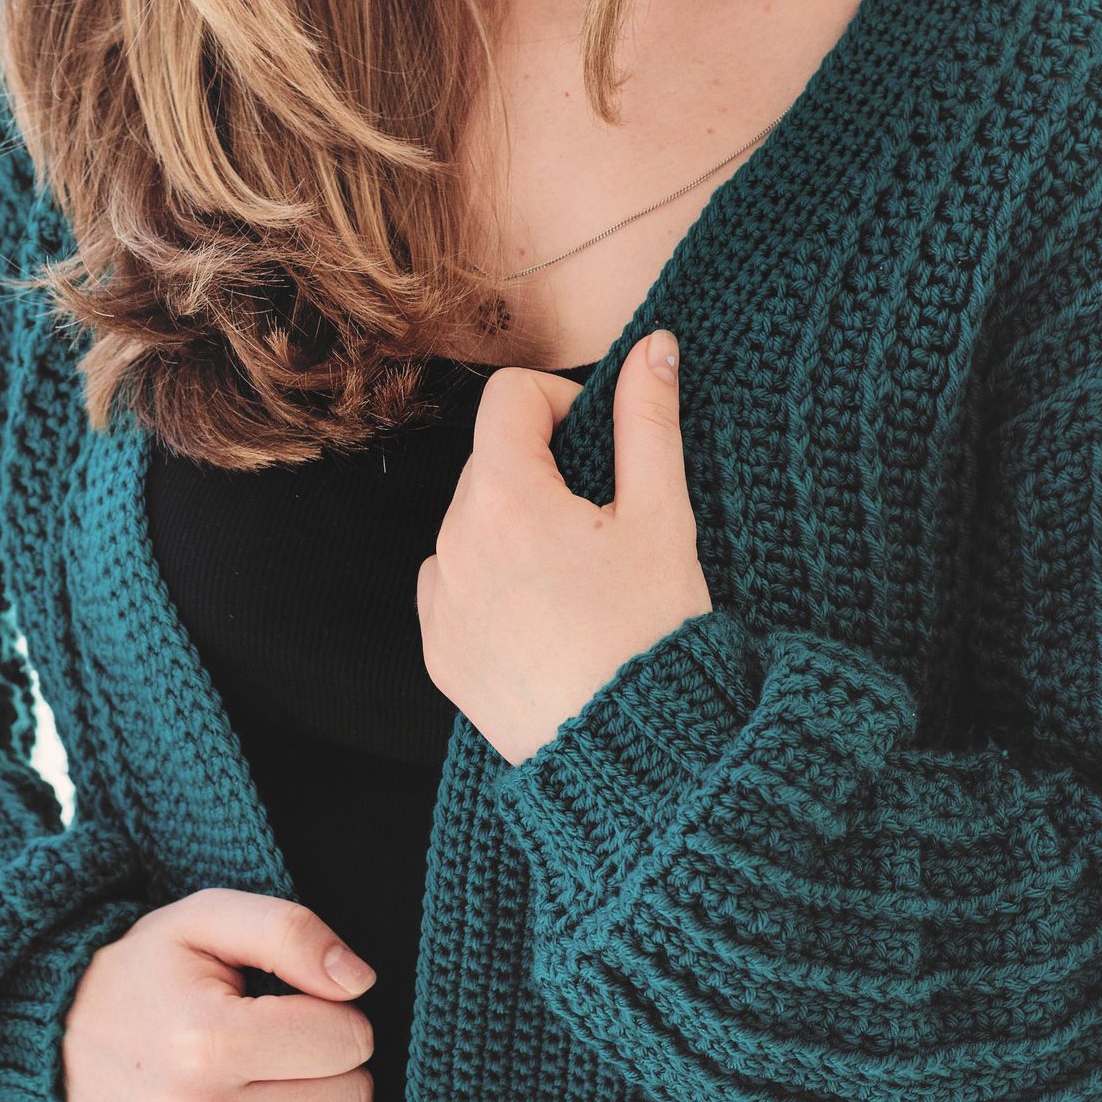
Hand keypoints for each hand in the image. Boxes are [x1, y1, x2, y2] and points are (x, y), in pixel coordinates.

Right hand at [61, 888, 375, 1101]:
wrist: (54, 1045)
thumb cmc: (146, 976)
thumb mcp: (207, 920)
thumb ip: (292, 932)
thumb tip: (360, 982)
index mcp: (208, 1038)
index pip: (349, 1039)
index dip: (339, 1014)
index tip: (299, 1007)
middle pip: (350, 1100)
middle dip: (337, 1065)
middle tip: (288, 1048)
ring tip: (279, 1089)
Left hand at [415, 327, 711, 765]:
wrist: (637, 756)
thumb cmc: (654, 633)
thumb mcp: (663, 517)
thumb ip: (649, 421)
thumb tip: (654, 345)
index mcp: (505, 498)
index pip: (508, 398)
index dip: (560, 403)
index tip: (599, 444)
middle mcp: (453, 543)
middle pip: (490, 464)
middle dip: (542, 473)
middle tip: (603, 526)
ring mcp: (439, 602)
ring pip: (470, 526)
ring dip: (515, 529)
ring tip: (577, 581)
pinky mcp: (439, 653)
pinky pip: (453, 588)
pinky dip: (491, 585)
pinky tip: (546, 620)